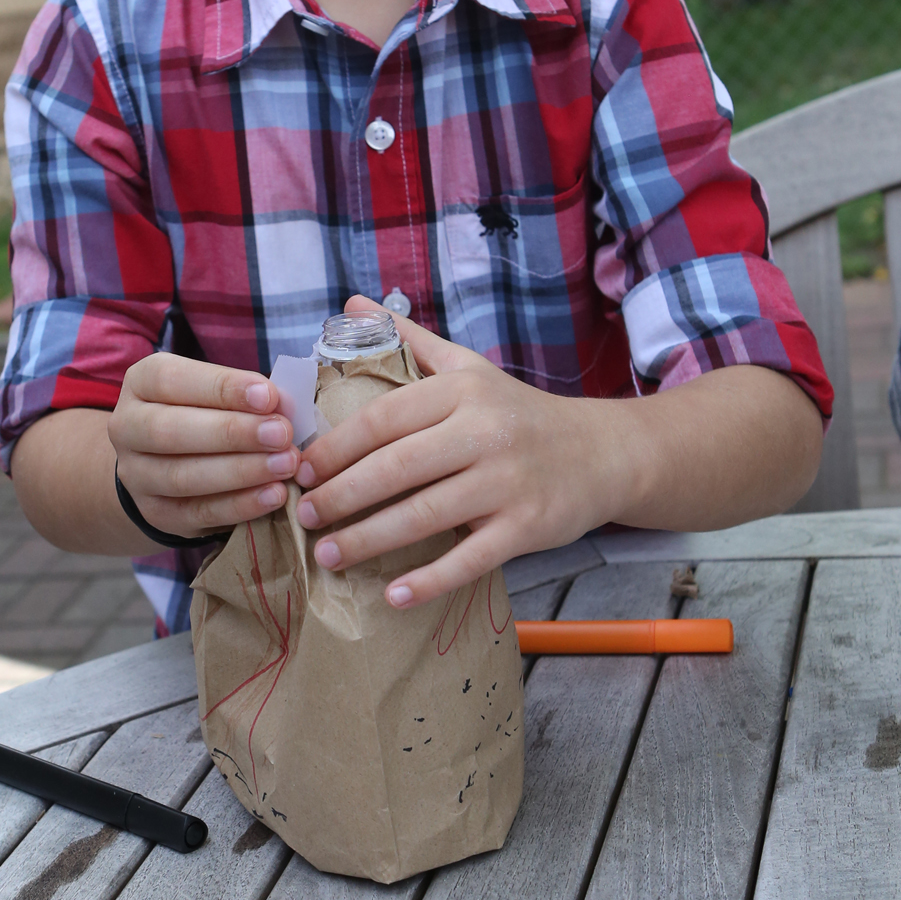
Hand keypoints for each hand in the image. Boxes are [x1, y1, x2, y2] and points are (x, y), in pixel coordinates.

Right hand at [109, 353, 297, 540]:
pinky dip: (240, 505)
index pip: (171, 380)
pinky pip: (197, 512)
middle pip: (170, 431)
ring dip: (241, 471)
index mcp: (141, 383)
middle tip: (281, 433)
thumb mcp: (214, 391)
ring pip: (181, 476)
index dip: (221, 388)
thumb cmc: (202, 411)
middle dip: (232, 432)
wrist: (163, 460)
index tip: (268, 396)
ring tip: (285, 465)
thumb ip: (244, 395)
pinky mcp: (156, 513)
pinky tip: (274, 495)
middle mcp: (127, 428)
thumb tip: (283, 405)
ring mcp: (136, 475)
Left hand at [292, 296, 631, 608]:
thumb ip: (407, 338)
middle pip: (398, 468)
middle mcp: (485, 432)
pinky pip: (470, 559)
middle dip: (342, 496)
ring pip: (426, 516)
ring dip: (369, 540)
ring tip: (327, 555)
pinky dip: (429, 580)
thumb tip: (351, 303)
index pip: (384, 418)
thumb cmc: (517, 411)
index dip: (336, 447)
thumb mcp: (466, 366)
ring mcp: (507, 482)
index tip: (301, 469)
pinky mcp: (527, 527)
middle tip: (303, 515)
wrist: (600, 452)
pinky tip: (392, 595)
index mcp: (462, 391)